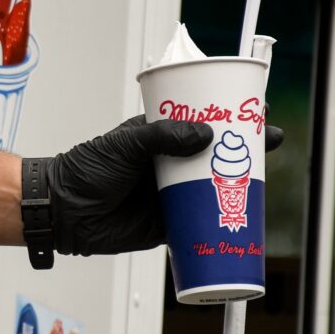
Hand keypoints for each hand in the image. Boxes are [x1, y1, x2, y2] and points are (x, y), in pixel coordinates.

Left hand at [42, 116, 283, 255]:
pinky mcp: (169, 223)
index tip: (256, 110)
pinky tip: (247, 218)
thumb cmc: (85, 171)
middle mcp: (169, 164)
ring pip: (214, 188)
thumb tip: (206, 133)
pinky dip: (223, 221)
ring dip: (240, 184)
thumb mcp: (123, 145)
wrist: (64, 211)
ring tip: (263, 176)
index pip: (200, 122)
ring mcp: (171, 194)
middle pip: (216, 155)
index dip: (228, 116)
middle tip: (270, 141)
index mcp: (158, 138)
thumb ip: (161, 137)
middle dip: (245, 149)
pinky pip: (202, 222)